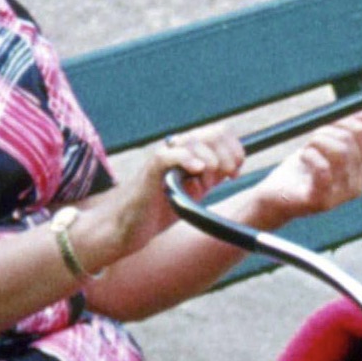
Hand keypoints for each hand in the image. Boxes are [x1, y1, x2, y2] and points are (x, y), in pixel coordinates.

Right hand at [91, 125, 244, 260]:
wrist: (126, 227)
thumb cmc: (157, 211)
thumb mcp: (192, 194)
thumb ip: (210, 179)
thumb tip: (233, 168)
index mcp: (189, 152)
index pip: (220, 133)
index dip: (235, 150)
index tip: (235, 173)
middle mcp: (177, 149)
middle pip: (214, 133)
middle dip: (228, 156)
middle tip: (226, 178)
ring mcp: (164, 157)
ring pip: (196, 141)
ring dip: (210, 164)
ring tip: (204, 185)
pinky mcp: (151, 169)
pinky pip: (171, 155)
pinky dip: (189, 159)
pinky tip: (196, 171)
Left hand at [248, 110, 361, 226]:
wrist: (278, 194)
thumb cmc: (304, 167)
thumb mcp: (329, 141)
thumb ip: (351, 126)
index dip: (340, 120)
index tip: (325, 124)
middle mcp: (358, 184)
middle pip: (349, 141)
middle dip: (325, 131)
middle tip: (311, 139)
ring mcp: (342, 196)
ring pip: (339, 153)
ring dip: (316, 142)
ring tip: (306, 149)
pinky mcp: (323, 202)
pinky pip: (324, 170)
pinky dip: (310, 156)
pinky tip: (302, 158)